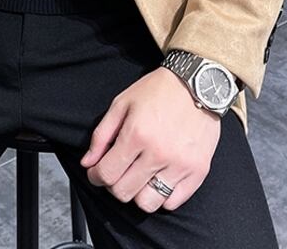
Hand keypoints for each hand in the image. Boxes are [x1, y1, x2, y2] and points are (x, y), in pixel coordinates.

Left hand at [79, 66, 220, 212]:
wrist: (196, 83)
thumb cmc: (157, 91)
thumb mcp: (121, 104)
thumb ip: (101, 135)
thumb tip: (87, 162)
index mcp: (136, 134)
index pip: (107, 173)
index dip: (95, 176)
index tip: (96, 173)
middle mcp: (158, 153)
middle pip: (124, 192)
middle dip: (113, 184)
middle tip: (117, 171)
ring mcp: (180, 165)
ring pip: (148, 203)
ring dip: (137, 193)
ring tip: (138, 176)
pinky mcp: (198, 171)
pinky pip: (173, 202)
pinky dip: (162, 196)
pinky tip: (158, 178)